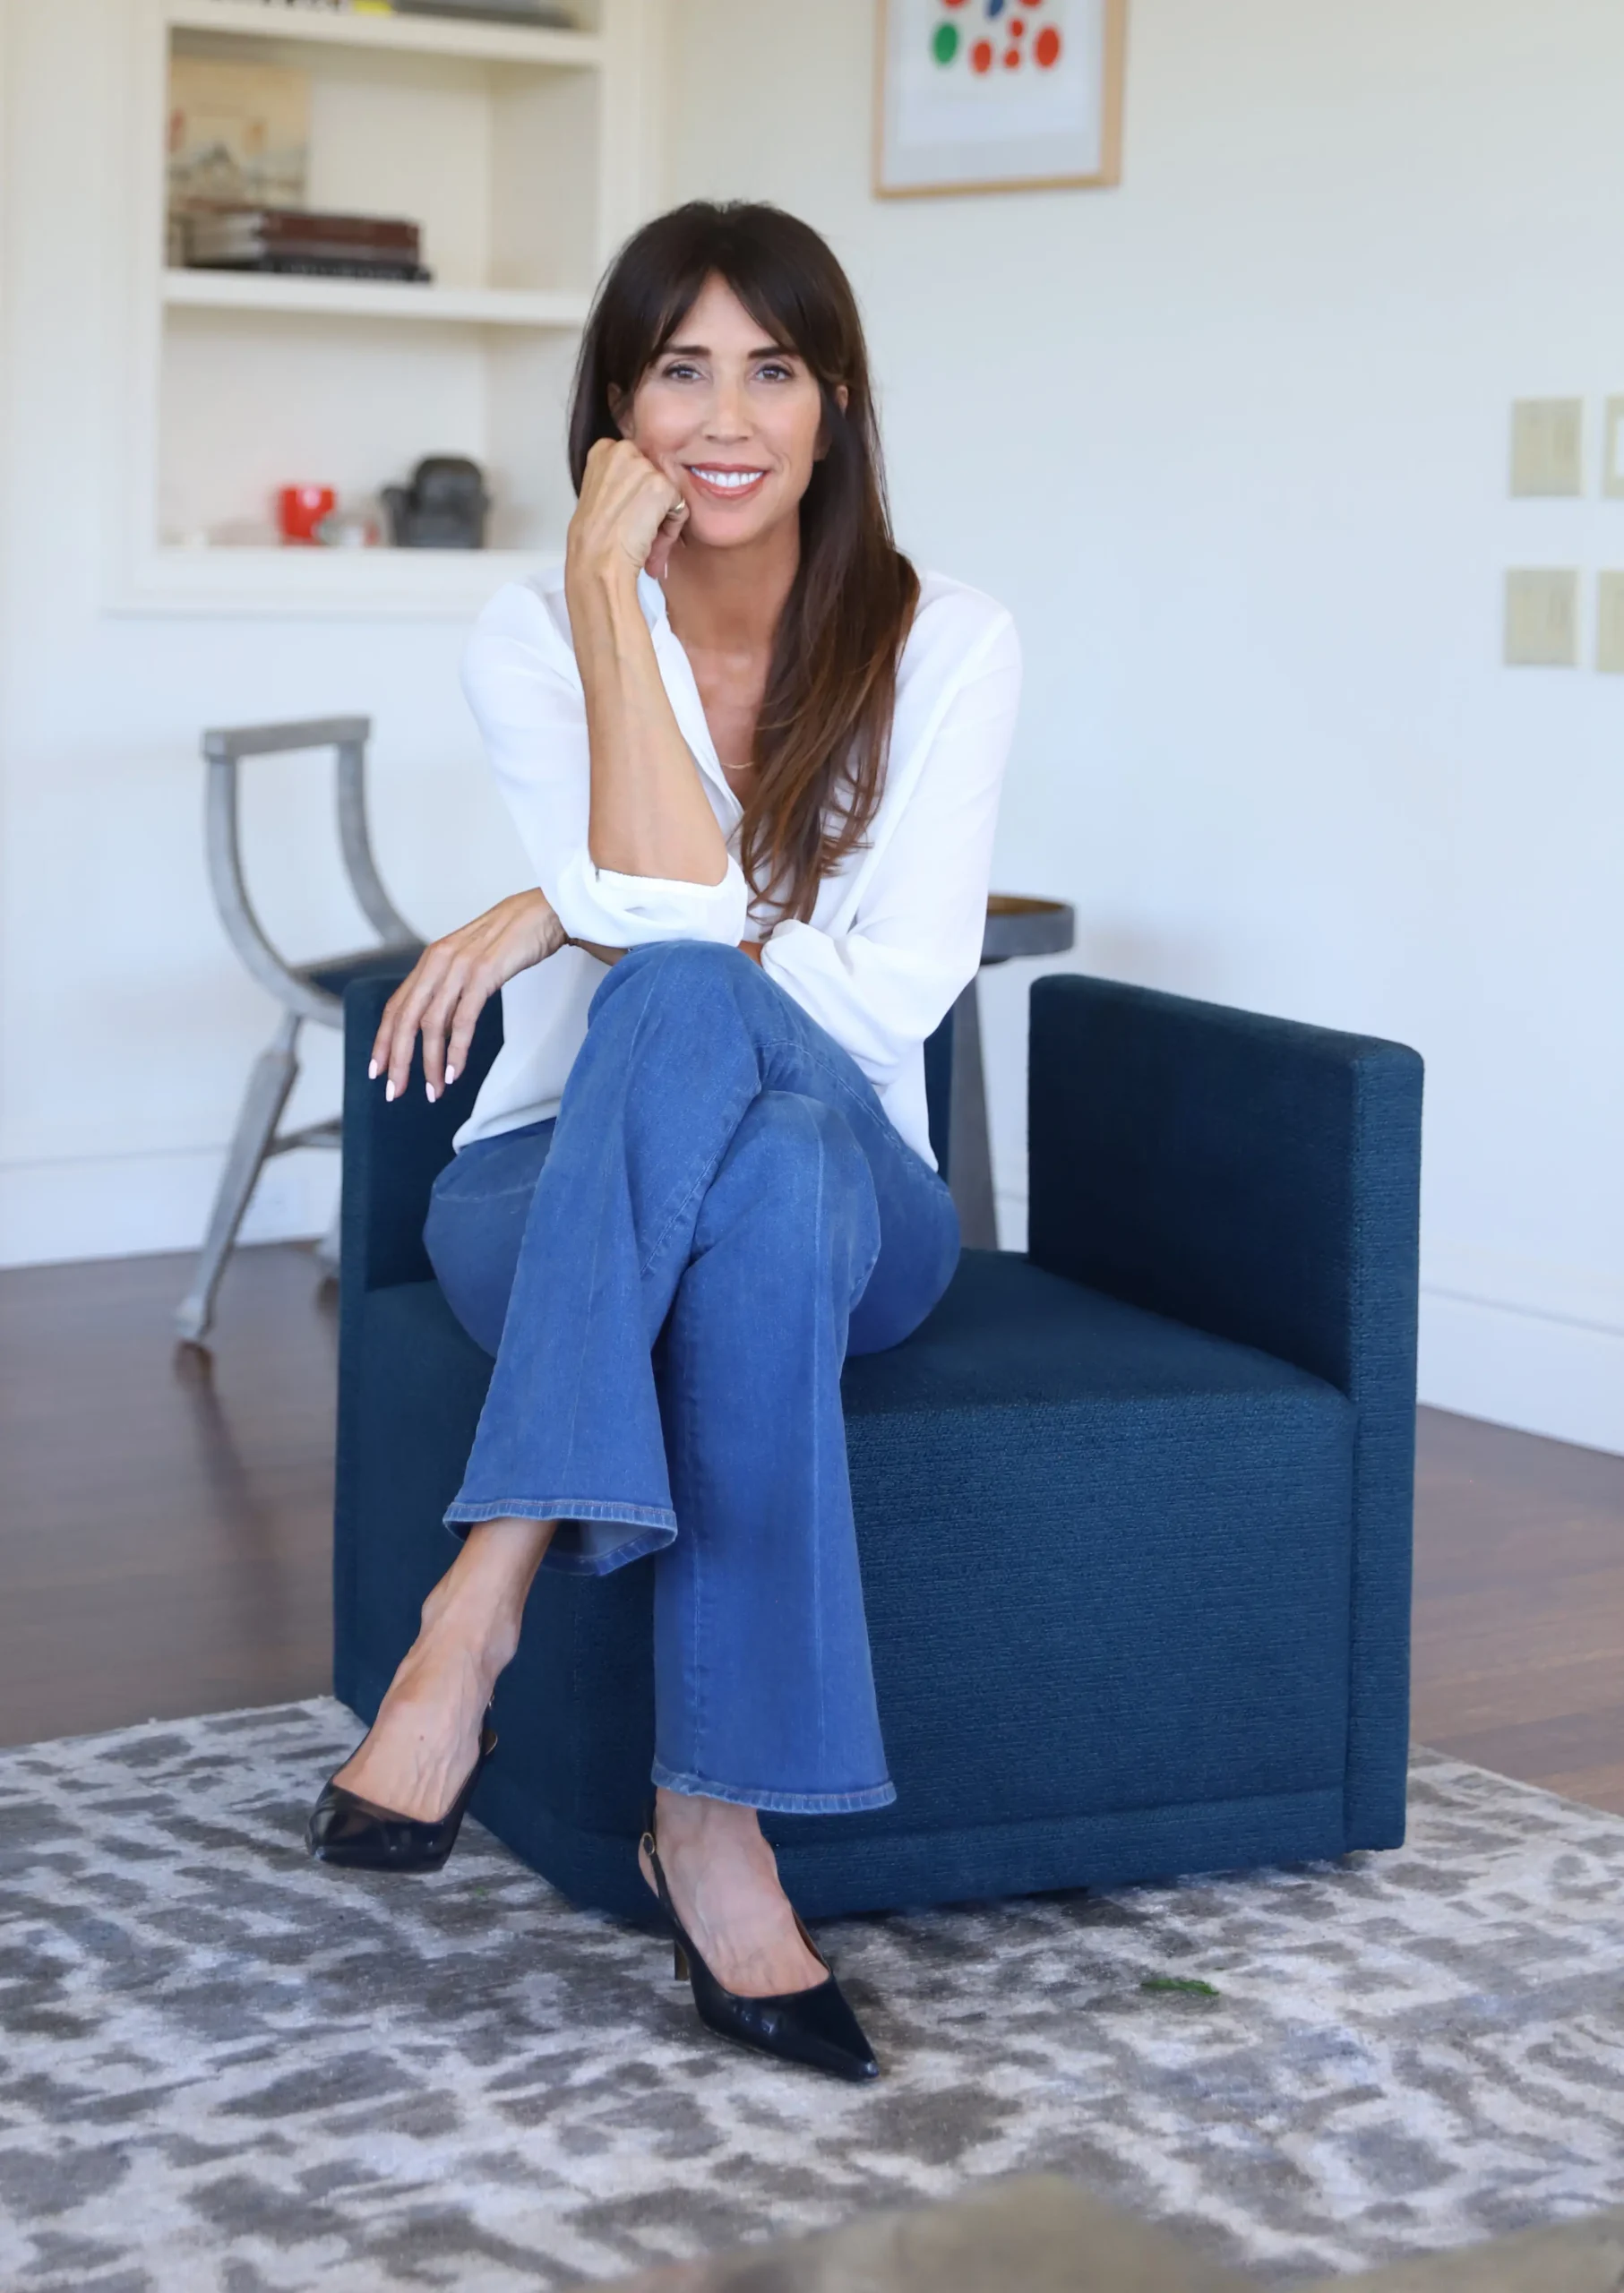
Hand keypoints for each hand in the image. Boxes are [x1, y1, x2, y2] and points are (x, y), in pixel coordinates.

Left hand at [372, 889, 565, 1103]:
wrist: (546, 911)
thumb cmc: (514, 937)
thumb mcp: (472, 960)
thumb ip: (452, 987)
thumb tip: (442, 1026)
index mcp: (432, 959)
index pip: (396, 1006)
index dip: (383, 1040)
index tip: (377, 1069)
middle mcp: (438, 961)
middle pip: (406, 1019)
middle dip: (398, 1060)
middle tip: (394, 1091)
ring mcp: (460, 967)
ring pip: (432, 1024)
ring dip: (429, 1063)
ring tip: (433, 1091)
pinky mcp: (484, 974)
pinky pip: (463, 1020)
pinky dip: (456, 1051)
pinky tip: (453, 1072)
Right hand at [567, 437, 688, 587]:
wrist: (596, 559)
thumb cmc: (593, 537)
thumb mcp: (599, 493)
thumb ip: (619, 479)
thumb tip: (644, 486)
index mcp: (604, 449)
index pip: (637, 462)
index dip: (637, 490)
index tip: (628, 512)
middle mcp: (623, 449)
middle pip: (655, 475)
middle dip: (653, 503)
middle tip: (637, 529)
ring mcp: (643, 466)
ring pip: (669, 492)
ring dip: (663, 519)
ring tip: (645, 541)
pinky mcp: (662, 485)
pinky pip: (680, 507)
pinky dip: (671, 529)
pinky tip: (652, 541)